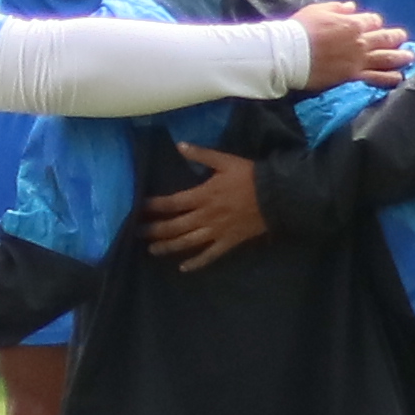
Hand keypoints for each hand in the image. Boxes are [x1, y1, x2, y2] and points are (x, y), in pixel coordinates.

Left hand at [135, 139, 272, 270]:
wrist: (276, 195)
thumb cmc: (250, 176)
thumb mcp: (225, 160)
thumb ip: (201, 155)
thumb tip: (179, 145)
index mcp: (203, 195)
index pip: (172, 203)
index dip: (154, 205)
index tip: (140, 206)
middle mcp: (206, 216)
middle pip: (175, 226)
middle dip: (155, 229)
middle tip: (138, 232)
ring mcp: (217, 232)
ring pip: (187, 243)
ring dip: (168, 247)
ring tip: (152, 250)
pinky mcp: (228, 242)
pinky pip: (210, 256)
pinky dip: (196, 263)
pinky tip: (183, 268)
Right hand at [295, 0, 413, 88]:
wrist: (290, 54)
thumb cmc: (301, 29)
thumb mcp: (319, 10)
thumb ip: (338, 8)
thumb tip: (352, 7)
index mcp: (352, 23)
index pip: (371, 21)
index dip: (374, 22)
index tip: (374, 23)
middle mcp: (360, 41)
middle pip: (383, 38)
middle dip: (395, 37)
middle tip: (404, 37)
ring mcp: (358, 60)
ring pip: (385, 58)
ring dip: (399, 57)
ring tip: (410, 57)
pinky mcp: (352, 76)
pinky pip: (375, 77)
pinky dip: (389, 77)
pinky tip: (398, 78)